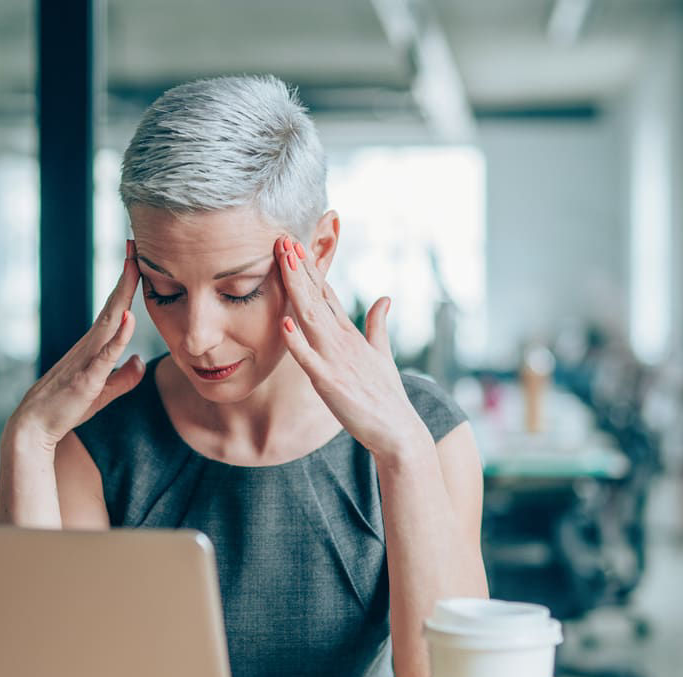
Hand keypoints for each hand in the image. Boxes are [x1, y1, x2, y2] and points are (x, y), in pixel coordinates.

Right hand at [9, 240, 144, 449]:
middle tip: (135, 245)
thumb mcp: (103, 393)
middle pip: (113, 306)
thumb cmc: (65, 409)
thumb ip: (123, 378)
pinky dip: (118, 336)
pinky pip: (105, 355)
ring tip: (134, 267)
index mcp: (94, 347)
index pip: (115, 310)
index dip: (127, 285)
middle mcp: (89, 346)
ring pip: (109, 322)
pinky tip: (129, 318)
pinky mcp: (86, 379)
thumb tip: (140, 362)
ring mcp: (86, 360)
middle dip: (126, 276)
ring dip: (123, 295)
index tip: (137, 259)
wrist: (35, 428)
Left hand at [273, 235, 428, 463]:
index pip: (327, 293)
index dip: (311, 269)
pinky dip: (296, 341)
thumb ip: (378, 325)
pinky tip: (284, 322)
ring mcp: (335, 359)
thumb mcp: (382, 354)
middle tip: (284, 239)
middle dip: (300, 268)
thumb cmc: (387, 396)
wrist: (399, 431)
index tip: (297, 245)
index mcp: (350, 334)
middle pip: (316, 297)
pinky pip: (308, 359)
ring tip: (285, 262)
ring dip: (297, 288)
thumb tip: (384, 298)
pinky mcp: (329, 382)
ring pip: (310, 317)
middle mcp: (342, 340)